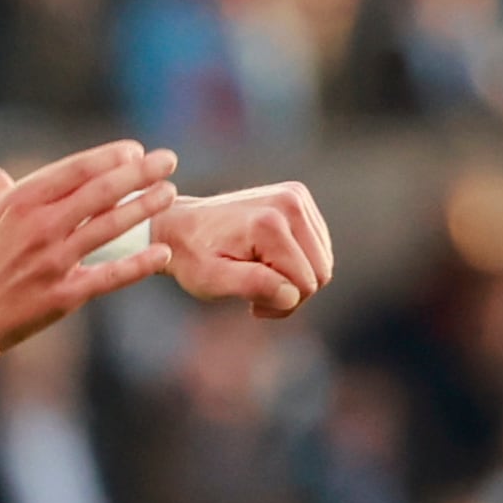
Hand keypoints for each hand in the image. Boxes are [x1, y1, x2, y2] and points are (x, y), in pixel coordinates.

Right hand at [0, 141, 176, 366]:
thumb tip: (8, 177)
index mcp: (16, 205)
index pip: (74, 170)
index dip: (109, 157)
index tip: (134, 150)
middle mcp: (41, 229)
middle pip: (102, 192)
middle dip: (140, 172)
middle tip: (168, 160)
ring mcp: (55, 263)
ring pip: (112, 228)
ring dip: (145, 208)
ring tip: (170, 194)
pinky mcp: (64, 296)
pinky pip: (110, 277)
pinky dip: (139, 266)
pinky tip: (162, 254)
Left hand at [159, 182, 333, 317]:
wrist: (179, 225)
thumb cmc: (192, 257)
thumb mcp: (211, 279)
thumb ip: (252, 285)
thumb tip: (292, 294)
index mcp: (269, 223)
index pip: (305, 283)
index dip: (283, 304)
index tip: (252, 306)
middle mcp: (289, 202)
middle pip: (320, 272)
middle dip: (292, 292)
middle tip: (256, 296)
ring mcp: (296, 196)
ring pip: (322, 261)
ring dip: (295, 278)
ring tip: (258, 278)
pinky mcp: (298, 197)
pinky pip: (318, 246)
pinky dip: (298, 261)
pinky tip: (267, 263)